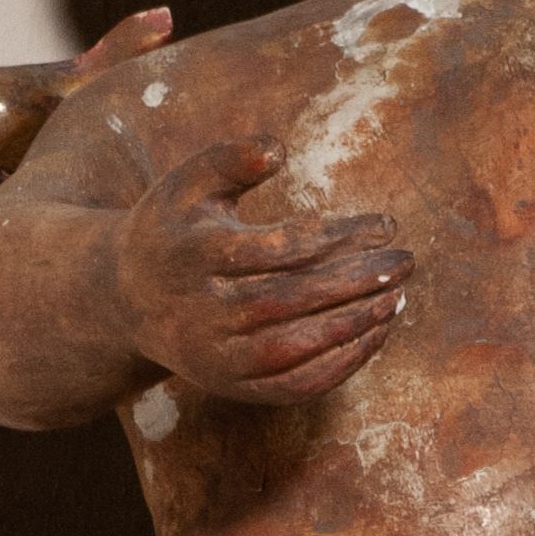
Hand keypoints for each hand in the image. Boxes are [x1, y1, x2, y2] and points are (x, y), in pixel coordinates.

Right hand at [109, 139, 411, 405]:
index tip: (385, 225)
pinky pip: (294, 385)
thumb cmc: (174, 230)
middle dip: (356, 281)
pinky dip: (341, 365)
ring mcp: (216, 356)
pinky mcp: (233, 387)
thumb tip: (279, 149)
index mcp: (192, 256)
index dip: (338, 237)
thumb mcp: (187, 183)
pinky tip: (375, 333)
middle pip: (290, 299)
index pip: (278, 249)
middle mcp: (200, 312)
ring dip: (355, 324)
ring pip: (295, 348)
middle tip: (406, 262)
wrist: (128, 302)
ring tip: (399, 297)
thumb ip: (229, 158)